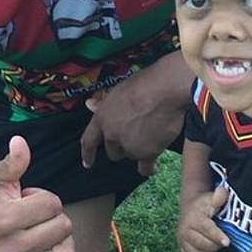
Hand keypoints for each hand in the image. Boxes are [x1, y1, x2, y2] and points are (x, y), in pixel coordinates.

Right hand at [0, 136, 109, 251]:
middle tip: (32, 214)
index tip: (27, 198)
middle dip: (53, 214)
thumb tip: (20, 141)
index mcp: (5, 221)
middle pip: (62, 226)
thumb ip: (13, 162)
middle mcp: (13, 250)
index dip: (44, 196)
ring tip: (41, 230)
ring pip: (66, 251)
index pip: (51, 205)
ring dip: (61, 236)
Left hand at [80, 52, 192, 176]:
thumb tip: (89, 104)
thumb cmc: (143, 84)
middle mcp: (111, 134)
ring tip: (151, 134)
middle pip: (113, 151)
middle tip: (136, 133)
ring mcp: (128, 145)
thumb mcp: (117, 91)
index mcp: (102, 118)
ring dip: (137, 149)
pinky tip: (152, 166)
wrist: (164, 91)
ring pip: (130, 155)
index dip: (87, 153)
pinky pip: (144, 167)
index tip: (87, 163)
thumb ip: (104, 104)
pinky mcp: (145, 153)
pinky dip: (148, 167)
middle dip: (122, 145)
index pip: (89, 140)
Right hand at [178, 187, 228, 251]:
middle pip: (203, 244)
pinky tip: (207, 250)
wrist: (189, 208)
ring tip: (216, 244)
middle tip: (224, 241)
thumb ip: (219, 195)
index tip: (227, 242)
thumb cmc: (204, 204)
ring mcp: (182, 239)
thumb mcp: (211, 198)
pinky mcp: (181, 247)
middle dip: (216, 245)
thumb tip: (223, 192)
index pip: (207, 229)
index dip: (217, 236)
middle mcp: (185, 229)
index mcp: (194, 217)